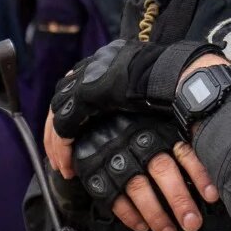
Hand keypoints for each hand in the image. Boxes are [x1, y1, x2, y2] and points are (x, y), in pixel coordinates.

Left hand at [45, 49, 228, 175]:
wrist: (174, 72)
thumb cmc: (171, 80)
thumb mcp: (147, 83)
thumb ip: (133, 92)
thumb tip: (137, 103)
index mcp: (103, 62)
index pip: (75, 91)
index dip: (73, 118)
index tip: (75, 139)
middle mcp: (89, 68)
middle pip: (61, 103)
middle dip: (56, 134)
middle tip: (61, 159)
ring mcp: (85, 80)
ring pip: (57, 117)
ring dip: (57, 146)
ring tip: (63, 168)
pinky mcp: (84, 97)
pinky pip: (64, 129)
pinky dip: (63, 150)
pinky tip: (68, 167)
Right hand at [106, 141, 220, 230]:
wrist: (96, 126)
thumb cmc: (138, 137)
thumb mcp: (161, 134)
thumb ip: (183, 152)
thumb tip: (211, 175)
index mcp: (160, 135)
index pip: (183, 153)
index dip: (199, 174)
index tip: (212, 197)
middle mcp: (140, 147)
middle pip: (162, 171)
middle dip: (178, 198)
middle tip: (192, 223)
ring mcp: (119, 163)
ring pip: (139, 188)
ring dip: (155, 213)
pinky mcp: (99, 178)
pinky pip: (114, 198)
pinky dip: (129, 215)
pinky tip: (143, 227)